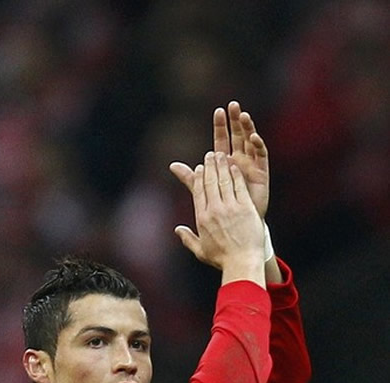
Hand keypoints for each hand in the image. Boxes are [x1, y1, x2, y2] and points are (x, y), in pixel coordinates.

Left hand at [170, 101, 269, 218]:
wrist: (237, 226)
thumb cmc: (221, 208)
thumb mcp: (204, 190)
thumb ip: (191, 178)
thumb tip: (172, 165)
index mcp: (225, 163)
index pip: (222, 140)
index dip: (220, 126)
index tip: (218, 111)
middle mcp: (239, 160)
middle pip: (238, 136)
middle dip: (235, 120)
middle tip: (232, 105)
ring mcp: (251, 166)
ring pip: (250, 142)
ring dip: (248, 128)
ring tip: (243, 116)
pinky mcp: (262, 173)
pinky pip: (262, 157)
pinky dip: (258, 146)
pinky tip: (254, 137)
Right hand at [172, 151, 264, 286]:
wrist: (242, 262)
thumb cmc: (222, 259)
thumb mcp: (201, 250)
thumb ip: (188, 238)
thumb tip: (177, 230)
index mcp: (202, 219)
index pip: (198, 192)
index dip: (198, 177)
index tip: (199, 168)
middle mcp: (214, 210)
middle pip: (209, 182)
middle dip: (209, 166)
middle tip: (210, 155)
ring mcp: (230, 207)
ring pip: (223, 180)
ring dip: (221, 165)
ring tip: (221, 155)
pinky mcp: (245, 207)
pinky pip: (238, 186)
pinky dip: (235, 175)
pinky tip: (234, 166)